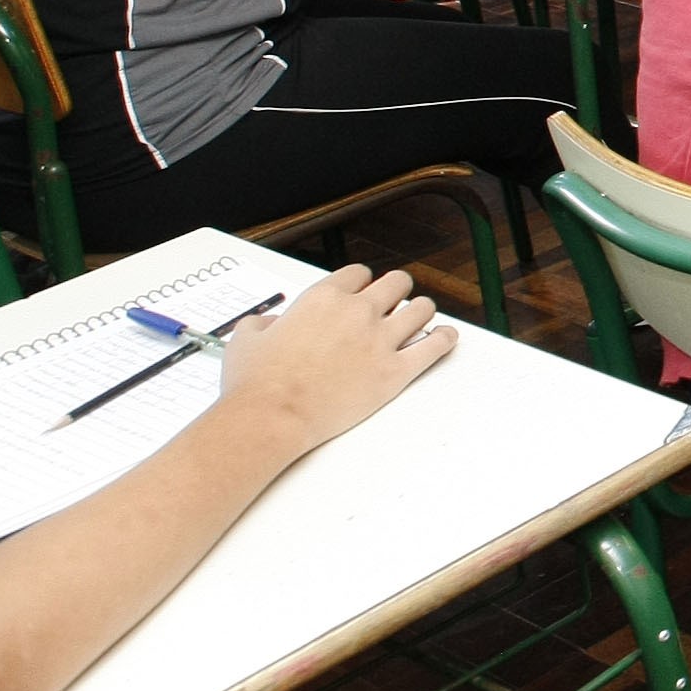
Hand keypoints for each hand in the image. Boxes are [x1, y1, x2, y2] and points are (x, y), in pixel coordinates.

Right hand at [215, 265, 454, 456]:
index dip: (361, 282)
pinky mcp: (395, 371)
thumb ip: (261, 323)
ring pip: (421, 308)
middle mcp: (358, 312)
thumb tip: (269, 323)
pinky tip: (445, 337)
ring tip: (419, 318)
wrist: (271, 416)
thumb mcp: (245, 339)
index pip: (358, 273)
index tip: (362, 290)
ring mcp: (380, 340)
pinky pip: (434, 346)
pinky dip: (444, 339)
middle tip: (394, 301)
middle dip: (396, 290)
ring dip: (421, 310)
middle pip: (396, 283)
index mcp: (324, 298)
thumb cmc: (256, 383)